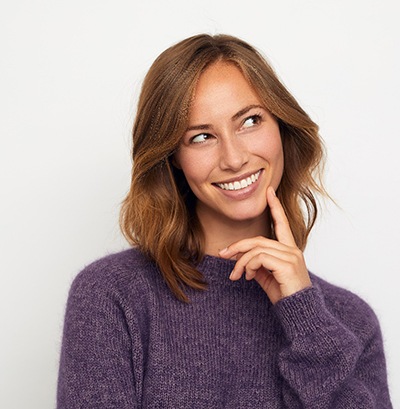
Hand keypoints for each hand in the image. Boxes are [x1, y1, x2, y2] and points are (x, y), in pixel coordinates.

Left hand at [219, 186, 311, 303]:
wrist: (299, 313)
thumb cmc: (284, 294)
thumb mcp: (266, 276)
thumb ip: (256, 263)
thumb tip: (240, 258)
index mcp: (289, 249)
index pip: (281, 223)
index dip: (275, 206)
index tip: (269, 191)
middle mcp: (292, 250)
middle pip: (258, 239)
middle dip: (238, 246)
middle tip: (223, 254)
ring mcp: (291, 256)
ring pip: (256, 248)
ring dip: (240, 262)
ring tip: (236, 276)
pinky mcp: (287, 264)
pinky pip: (258, 258)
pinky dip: (247, 266)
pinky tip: (247, 277)